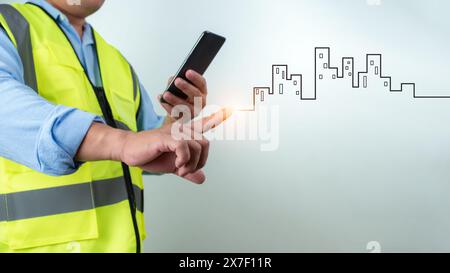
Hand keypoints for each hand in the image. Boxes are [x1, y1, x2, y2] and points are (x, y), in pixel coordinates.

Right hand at [77, 108, 230, 183]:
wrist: (130, 152)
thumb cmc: (151, 155)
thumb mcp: (174, 166)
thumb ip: (188, 171)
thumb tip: (202, 179)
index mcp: (184, 134)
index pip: (204, 124)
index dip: (217, 117)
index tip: (230, 109)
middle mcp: (182, 130)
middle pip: (205, 143)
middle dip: (200, 161)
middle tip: (187, 170)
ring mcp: (175, 132)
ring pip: (197, 146)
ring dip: (191, 163)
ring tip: (180, 169)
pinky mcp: (167, 137)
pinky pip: (185, 148)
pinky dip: (184, 160)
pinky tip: (176, 164)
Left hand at [159, 70, 206, 119]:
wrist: (180, 111)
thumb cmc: (181, 94)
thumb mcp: (181, 86)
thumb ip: (178, 80)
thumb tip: (171, 79)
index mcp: (202, 91)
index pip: (202, 83)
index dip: (195, 77)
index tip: (187, 71)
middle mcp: (201, 103)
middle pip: (196, 95)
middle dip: (186, 87)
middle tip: (176, 80)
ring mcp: (194, 112)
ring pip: (185, 107)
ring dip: (175, 99)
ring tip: (165, 93)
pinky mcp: (185, 120)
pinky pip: (176, 114)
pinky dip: (168, 107)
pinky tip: (161, 100)